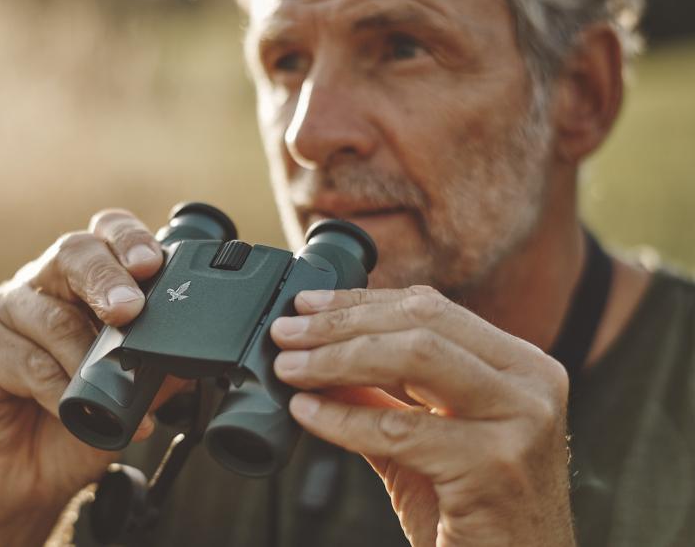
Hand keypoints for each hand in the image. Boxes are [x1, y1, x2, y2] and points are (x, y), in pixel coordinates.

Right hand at [0, 209, 182, 545]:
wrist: (17, 487)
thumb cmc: (68, 432)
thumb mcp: (126, 401)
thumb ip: (157, 370)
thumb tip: (194, 354)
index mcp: (80, 286)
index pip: (105, 236)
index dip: (129, 240)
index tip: (152, 264)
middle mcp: (41, 288)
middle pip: (74, 253)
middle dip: (108, 278)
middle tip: (130, 310)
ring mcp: (3, 314)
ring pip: (52, 315)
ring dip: (87, 356)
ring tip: (111, 391)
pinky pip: (25, 360)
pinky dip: (58, 389)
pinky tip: (72, 410)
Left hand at [270, 286, 573, 546]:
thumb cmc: (476, 514)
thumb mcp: (423, 440)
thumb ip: (379, 396)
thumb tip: (317, 358)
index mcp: (518, 366)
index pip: (431, 309)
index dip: (360, 301)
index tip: (307, 306)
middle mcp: (530, 382)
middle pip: (421, 323)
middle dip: (341, 325)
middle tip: (286, 334)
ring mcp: (521, 420)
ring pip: (414, 357)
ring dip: (337, 359)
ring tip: (290, 369)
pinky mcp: (495, 466)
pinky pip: (399, 428)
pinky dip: (343, 418)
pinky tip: (307, 413)